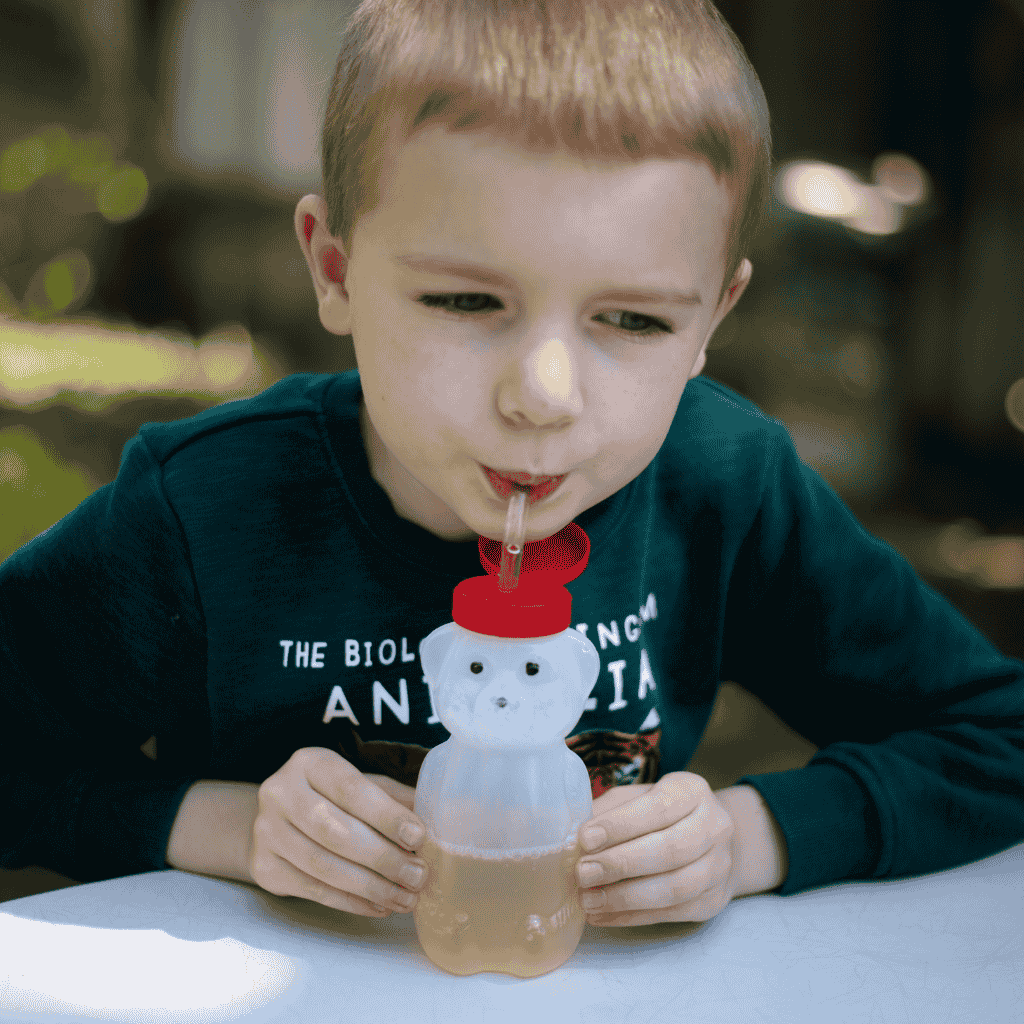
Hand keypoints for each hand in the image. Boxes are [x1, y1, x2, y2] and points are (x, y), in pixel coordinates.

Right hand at [248, 748, 428, 917]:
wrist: (276, 819)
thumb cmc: (331, 798)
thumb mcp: (361, 785)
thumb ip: (394, 799)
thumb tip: (437, 819)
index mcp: (309, 763)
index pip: (351, 789)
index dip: (386, 815)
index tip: (419, 836)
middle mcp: (279, 793)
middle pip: (335, 831)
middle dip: (383, 857)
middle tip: (418, 876)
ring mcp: (266, 831)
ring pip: (323, 866)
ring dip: (371, 887)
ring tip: (406, 898)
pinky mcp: (263, 867)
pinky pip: (313, 890)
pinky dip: (351, 902)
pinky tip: (379, 907)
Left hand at [575, 772, 737, 926]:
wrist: (712, 842)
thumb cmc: (661, 816)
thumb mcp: (637, 799)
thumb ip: (609, 811)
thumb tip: (570, 835)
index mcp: (692, 791)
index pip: (658, 807)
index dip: (621, 824)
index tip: (585, 838)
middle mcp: (715, 826)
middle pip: (670, 850)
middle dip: (620, 864)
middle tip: (582, 873)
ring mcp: (719, 867)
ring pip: (674, 887)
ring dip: (625, 897)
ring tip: (588, 899)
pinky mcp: (713, 901)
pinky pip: (672, 913)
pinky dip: (633, 916)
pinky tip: (603, 914)